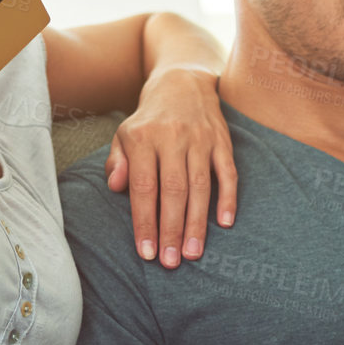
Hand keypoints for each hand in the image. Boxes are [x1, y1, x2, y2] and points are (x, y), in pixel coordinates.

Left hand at [104, 67, 237, 267]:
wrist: (182, 82)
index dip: (145, 222)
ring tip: (193, 253)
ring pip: (200, 186)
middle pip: (173, 191)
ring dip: (197, 223)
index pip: (143, 187)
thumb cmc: (149, 120)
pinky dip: (227, 198)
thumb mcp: (124, 134)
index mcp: (143, 138)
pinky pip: (227, 173)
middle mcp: (172, 137)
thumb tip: (116, 187)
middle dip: (171, 230)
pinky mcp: (222, 141)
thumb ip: (117, 161)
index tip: (146, 252)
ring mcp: (200, 139)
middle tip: (171, 262)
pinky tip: (225, 223)